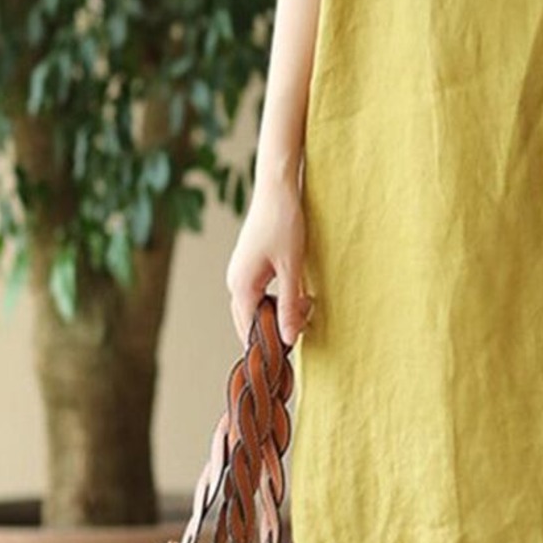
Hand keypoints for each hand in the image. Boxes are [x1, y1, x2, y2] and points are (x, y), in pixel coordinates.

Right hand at [225, 173, 313, 349]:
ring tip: (307, 306)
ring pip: (256, 307)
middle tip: (304, 328)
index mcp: (242, 286)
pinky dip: (277, 299)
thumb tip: (289, 338)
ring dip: (278, 312)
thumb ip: (290, 304)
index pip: (250, 330)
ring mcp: (240, 272)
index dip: (270, 344)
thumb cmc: (285, 224)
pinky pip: (260, 293)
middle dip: (275, 329)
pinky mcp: (249, 265)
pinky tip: (299, 294)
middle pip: (249, 321)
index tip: (292, 352)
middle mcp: (235, 281)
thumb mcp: (292, 267)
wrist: (277, 189)